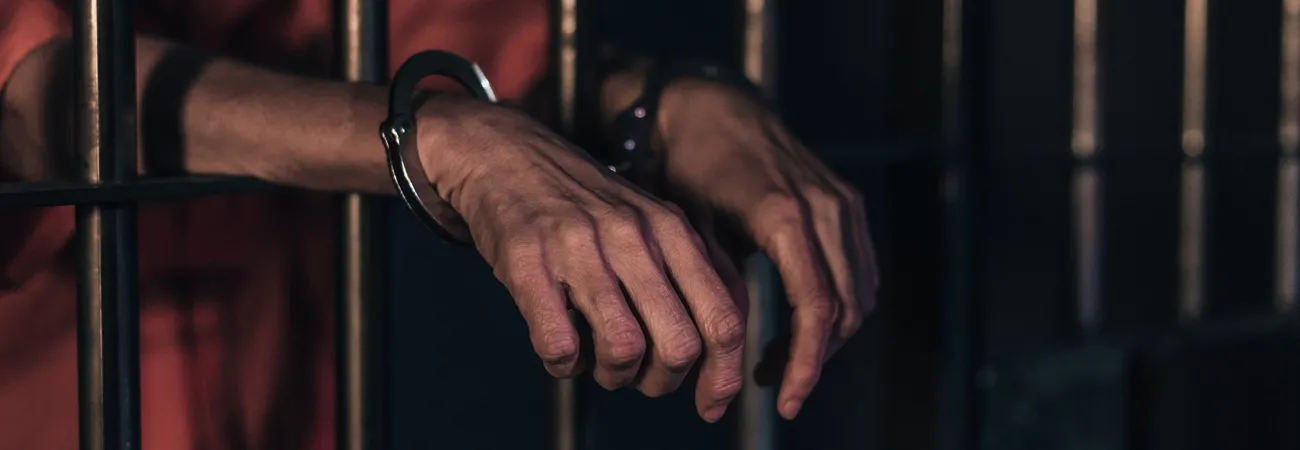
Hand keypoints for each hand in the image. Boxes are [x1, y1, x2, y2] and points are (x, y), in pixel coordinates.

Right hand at [418, 97, 747, 421]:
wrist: (502, 151)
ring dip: (612, 375)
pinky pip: (559, 343)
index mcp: (673, 230)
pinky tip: (559, 348)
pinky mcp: (528, 259)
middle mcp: (634, 235)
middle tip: (638, 377)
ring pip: (623, 348)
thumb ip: (690, 274)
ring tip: (596, 361)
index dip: (723, 377)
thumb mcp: (651, 222)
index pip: (723, 319)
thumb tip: (725, 349)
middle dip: (660, 381)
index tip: (710, 406)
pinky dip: (562, 363)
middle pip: (679, 344)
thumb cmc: (583, 204)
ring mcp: (581, 245)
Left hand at [655, 80, 878, 418]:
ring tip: (781, 363)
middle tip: (775, 390)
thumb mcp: (689, 228)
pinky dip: (839, 306)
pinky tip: (803, 326)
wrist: (712, 106)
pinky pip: (860, 269)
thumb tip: (727, 350)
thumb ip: (716, 284)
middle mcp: (825, 208)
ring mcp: (842, 203)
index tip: (785, 400)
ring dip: (828, 337)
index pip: (814, 308)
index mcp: (784, 216)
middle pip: (843, 308)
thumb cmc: (688, 165)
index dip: (806, 363)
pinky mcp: (848, 202)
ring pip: (858, 293)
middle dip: (815, 359)